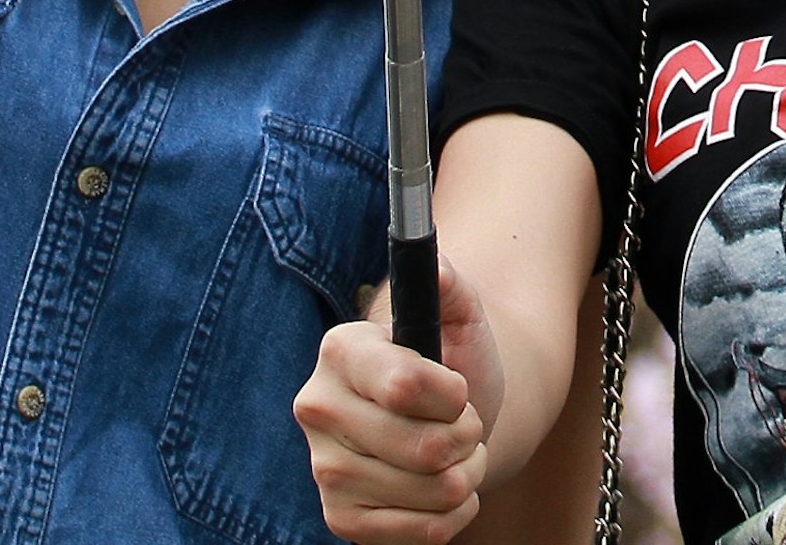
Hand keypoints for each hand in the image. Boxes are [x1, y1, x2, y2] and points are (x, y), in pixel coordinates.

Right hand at [298, 257, 500, 543]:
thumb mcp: (460, 317)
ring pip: (432, 490)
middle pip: (423, 447)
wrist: (443, 422)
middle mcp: (318, 409)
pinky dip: (455, 513)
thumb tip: (440, 267)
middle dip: (467, 436)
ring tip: (457, 453)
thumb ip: (452, 287)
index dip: (451, 394)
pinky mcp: (341, 519)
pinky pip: (424, 530)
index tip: (457, 389)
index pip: (402, 385)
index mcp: (340, 350)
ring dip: (467, 473)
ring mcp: (325, 470)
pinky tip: (443, 487)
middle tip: (464, 423)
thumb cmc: (451, 364)